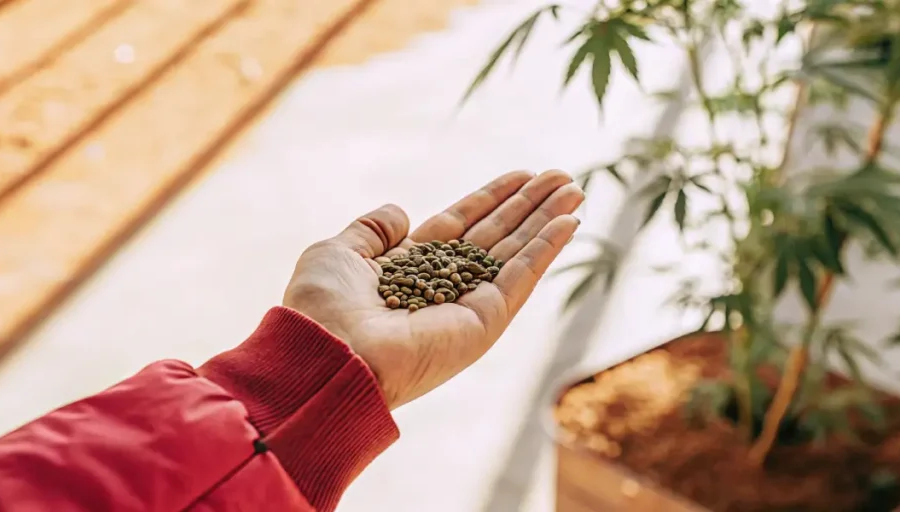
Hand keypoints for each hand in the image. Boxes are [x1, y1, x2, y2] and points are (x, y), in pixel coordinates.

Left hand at [282, 170, 582, 408]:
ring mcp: (468, 304)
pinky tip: (570, 222)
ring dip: (548, 221)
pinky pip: (522, 276)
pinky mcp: (485, 320)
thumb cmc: (323, 306)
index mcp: (410, 268)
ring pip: (517, 252)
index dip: (493, 198)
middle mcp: (444, 286)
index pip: (463, 224)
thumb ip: (371, 230)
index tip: (523, 175)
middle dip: (531, 205)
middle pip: (497, 235)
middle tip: (564, 177)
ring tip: (576, 189)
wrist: (329, 352)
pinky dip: (547, 249)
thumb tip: (402, 212)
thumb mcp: (338, 252)